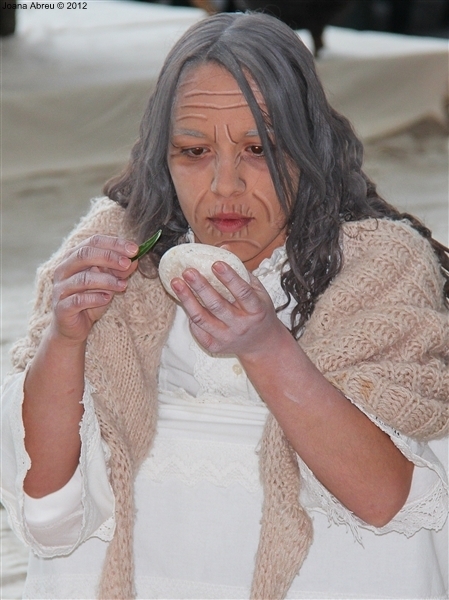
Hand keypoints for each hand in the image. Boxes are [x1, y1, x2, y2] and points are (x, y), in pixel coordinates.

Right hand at [51, 235, 138, 343]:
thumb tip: (135, 258)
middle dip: (109, 257)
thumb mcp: (109, 283)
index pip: (93, 241)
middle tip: (127, 263)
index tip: (134, 249)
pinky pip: (78, 300)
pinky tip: (107, 298)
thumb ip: (120, 270)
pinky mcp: (62, 307)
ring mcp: (60, 288)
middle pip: (84, 255)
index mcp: (73, 257)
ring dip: (107, 280)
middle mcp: (63, 269)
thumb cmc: (91, 300)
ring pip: (83, 279)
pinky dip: (95, 298)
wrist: (74, 327)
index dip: (114, 243)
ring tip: (123, 285)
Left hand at [171, 260, 285, 357]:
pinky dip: (190, 315)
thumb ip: (241, 271)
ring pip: (202, 318)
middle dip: (201, 287)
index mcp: (256, 309)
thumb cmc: (258, 312)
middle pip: (218, 305)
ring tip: (176, 283)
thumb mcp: (258, 291)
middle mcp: (242, 325)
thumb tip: (222, 247)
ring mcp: (227, 337)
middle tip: (188, 271)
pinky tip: (184, 300)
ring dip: (187, 299)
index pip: (243, 292)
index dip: (229, 278)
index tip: (216, 263)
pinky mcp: (215, 346)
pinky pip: (198, 330)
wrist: (261, 343)